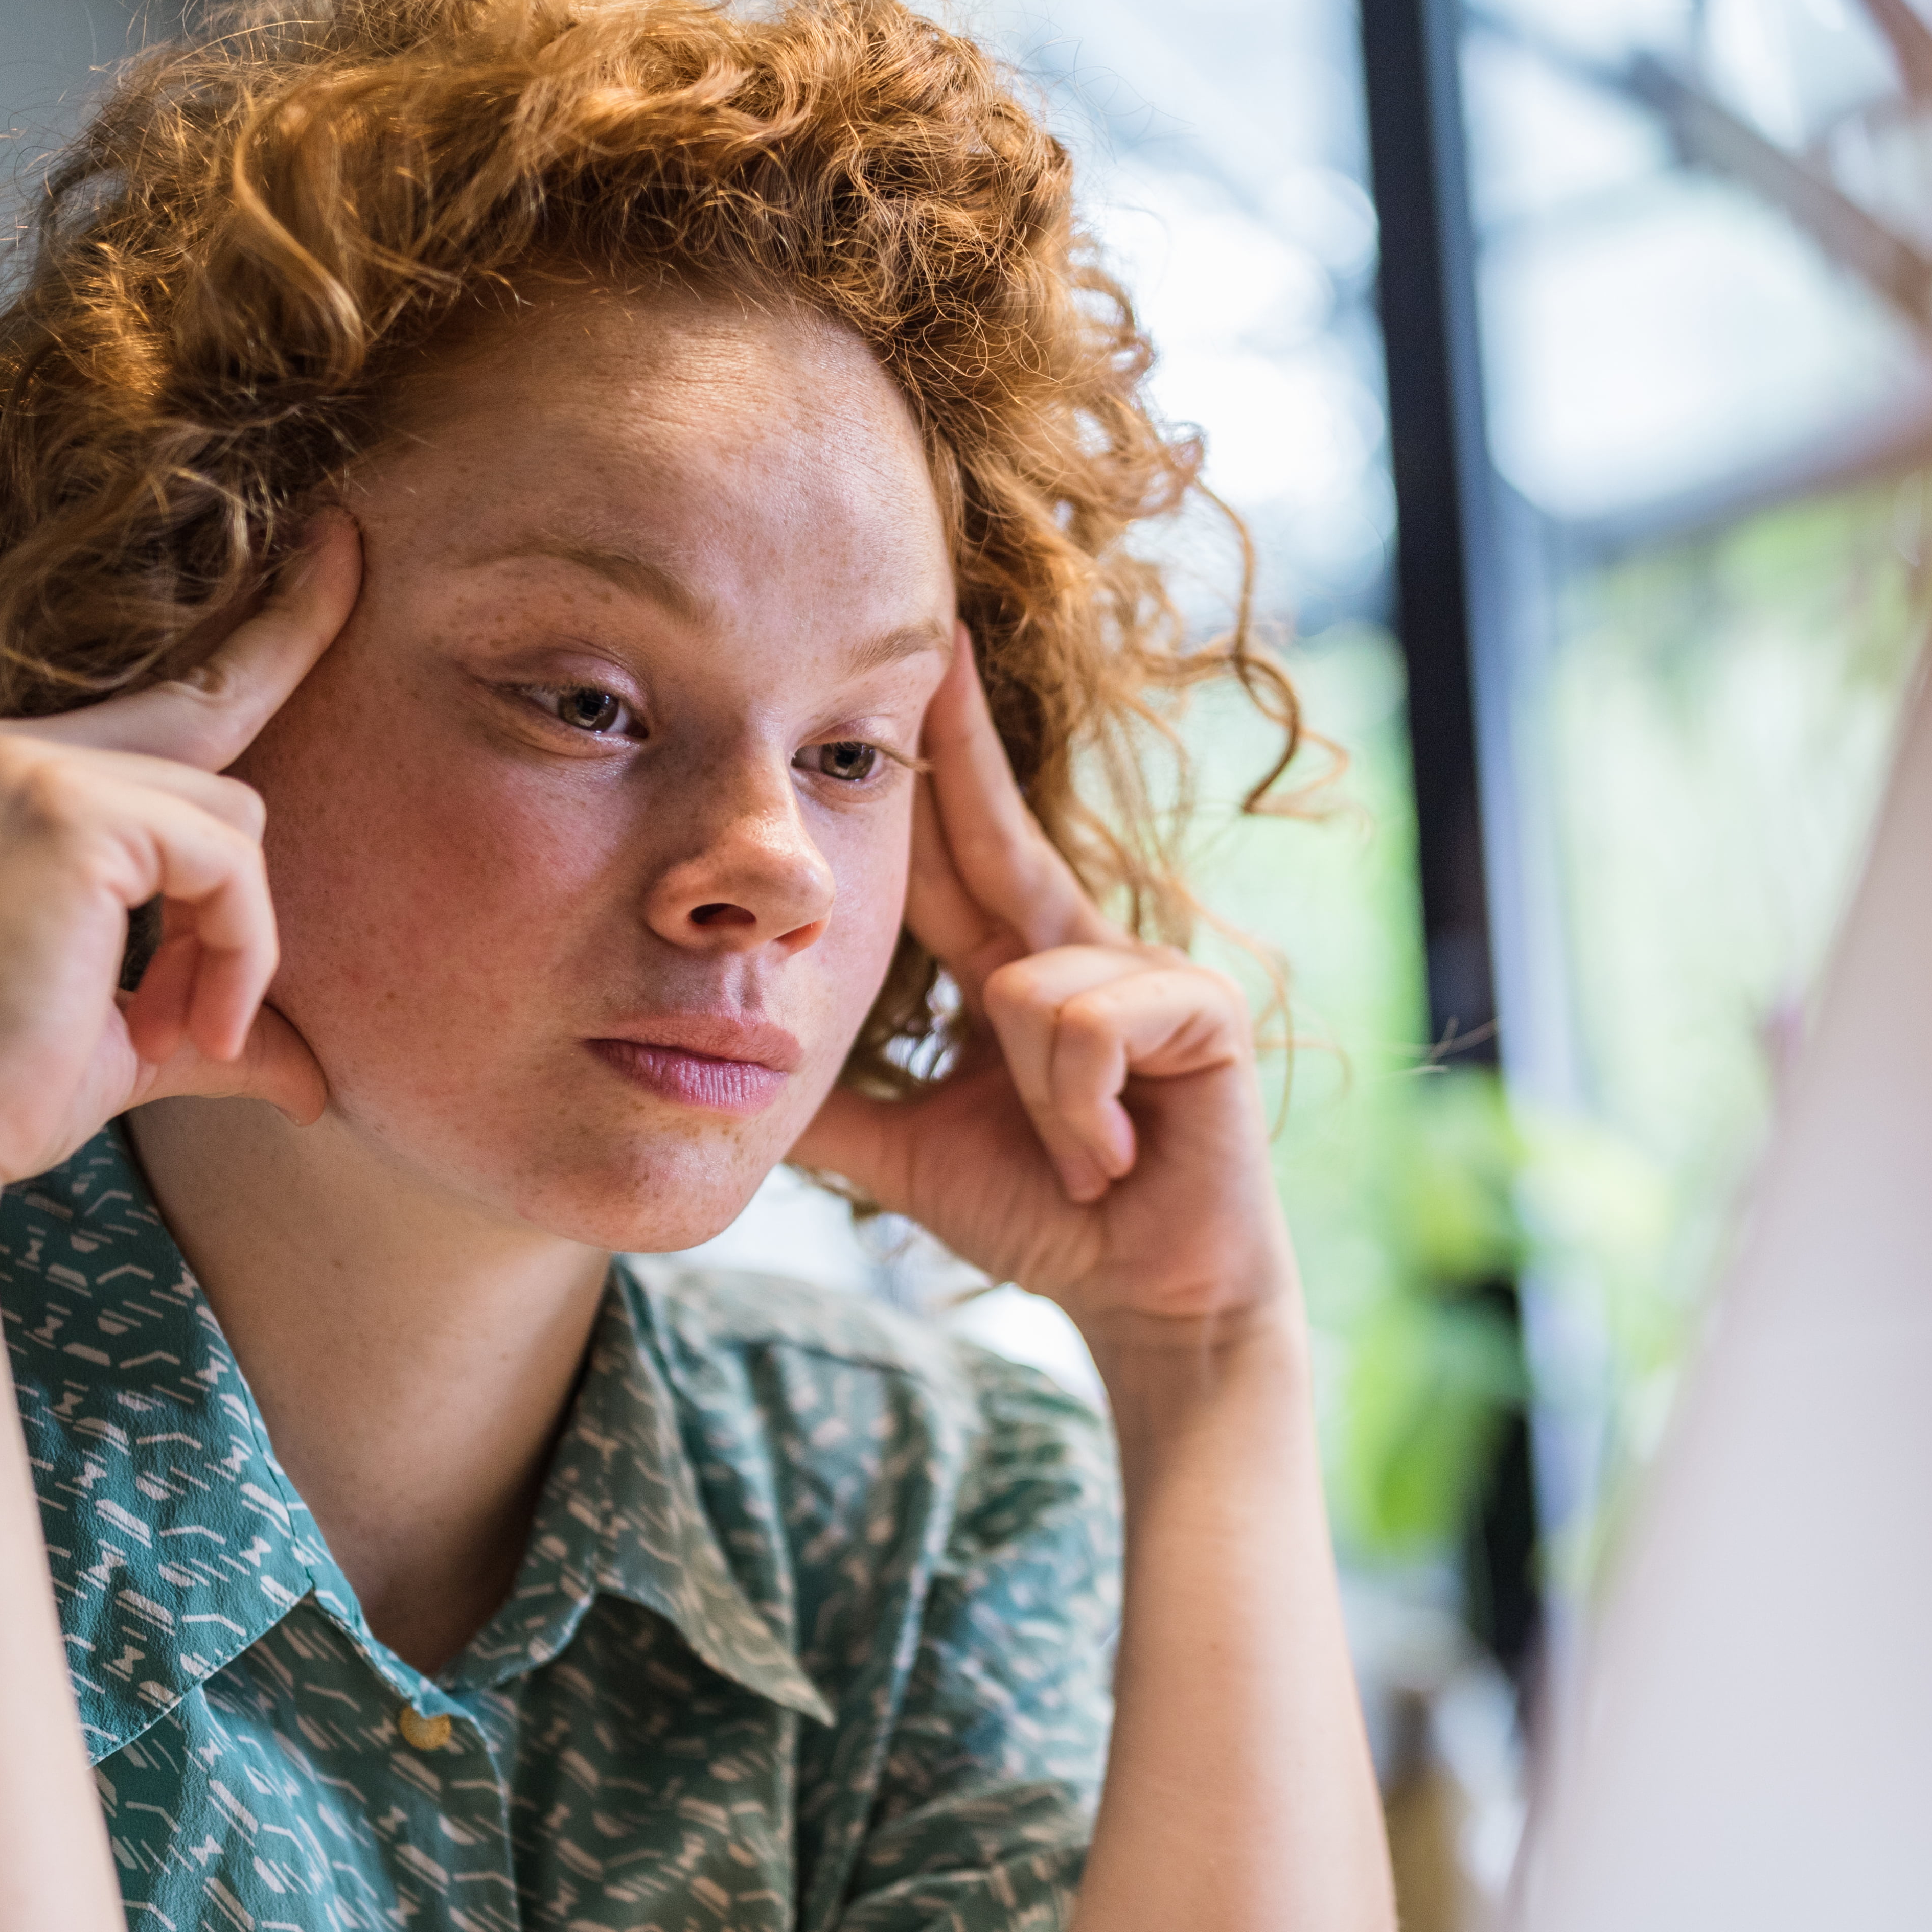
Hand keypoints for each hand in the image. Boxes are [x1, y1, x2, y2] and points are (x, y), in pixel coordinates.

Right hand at [0, 517, 360, 1192]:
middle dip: (251, 878)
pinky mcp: (69, 810)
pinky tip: (190, 1024)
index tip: (342, 545)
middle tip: (227, 990)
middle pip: (221, 750)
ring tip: (184, 1035)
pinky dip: (237, 951)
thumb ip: (214, 1018)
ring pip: (236, 823)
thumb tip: (315, 1079)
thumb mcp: (122, 1039)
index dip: (273, 627)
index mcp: (9, 779)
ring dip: (239, 945)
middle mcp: (11, 749)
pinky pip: (229, 863)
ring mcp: (35, 769)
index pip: (175, 694)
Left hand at [794, 628, 1293, 1337]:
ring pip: (1026, 989)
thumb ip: (833, 1110)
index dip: (925, 766)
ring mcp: (1148, 975)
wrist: (1149, 1294)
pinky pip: (1085, 1028)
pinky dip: (1078, 1110)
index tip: (895, 673)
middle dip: (965, 743)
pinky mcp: (1202, 1013)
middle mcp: (1080, 949)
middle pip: (999, 835)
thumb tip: (730, 1081)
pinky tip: (1106, 1157)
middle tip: (930, 636)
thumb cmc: (1046, 1214)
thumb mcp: (907, 1152)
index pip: (953, 851)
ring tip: (1072, 1157)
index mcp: (1015, 968)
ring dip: (1035, 1098)